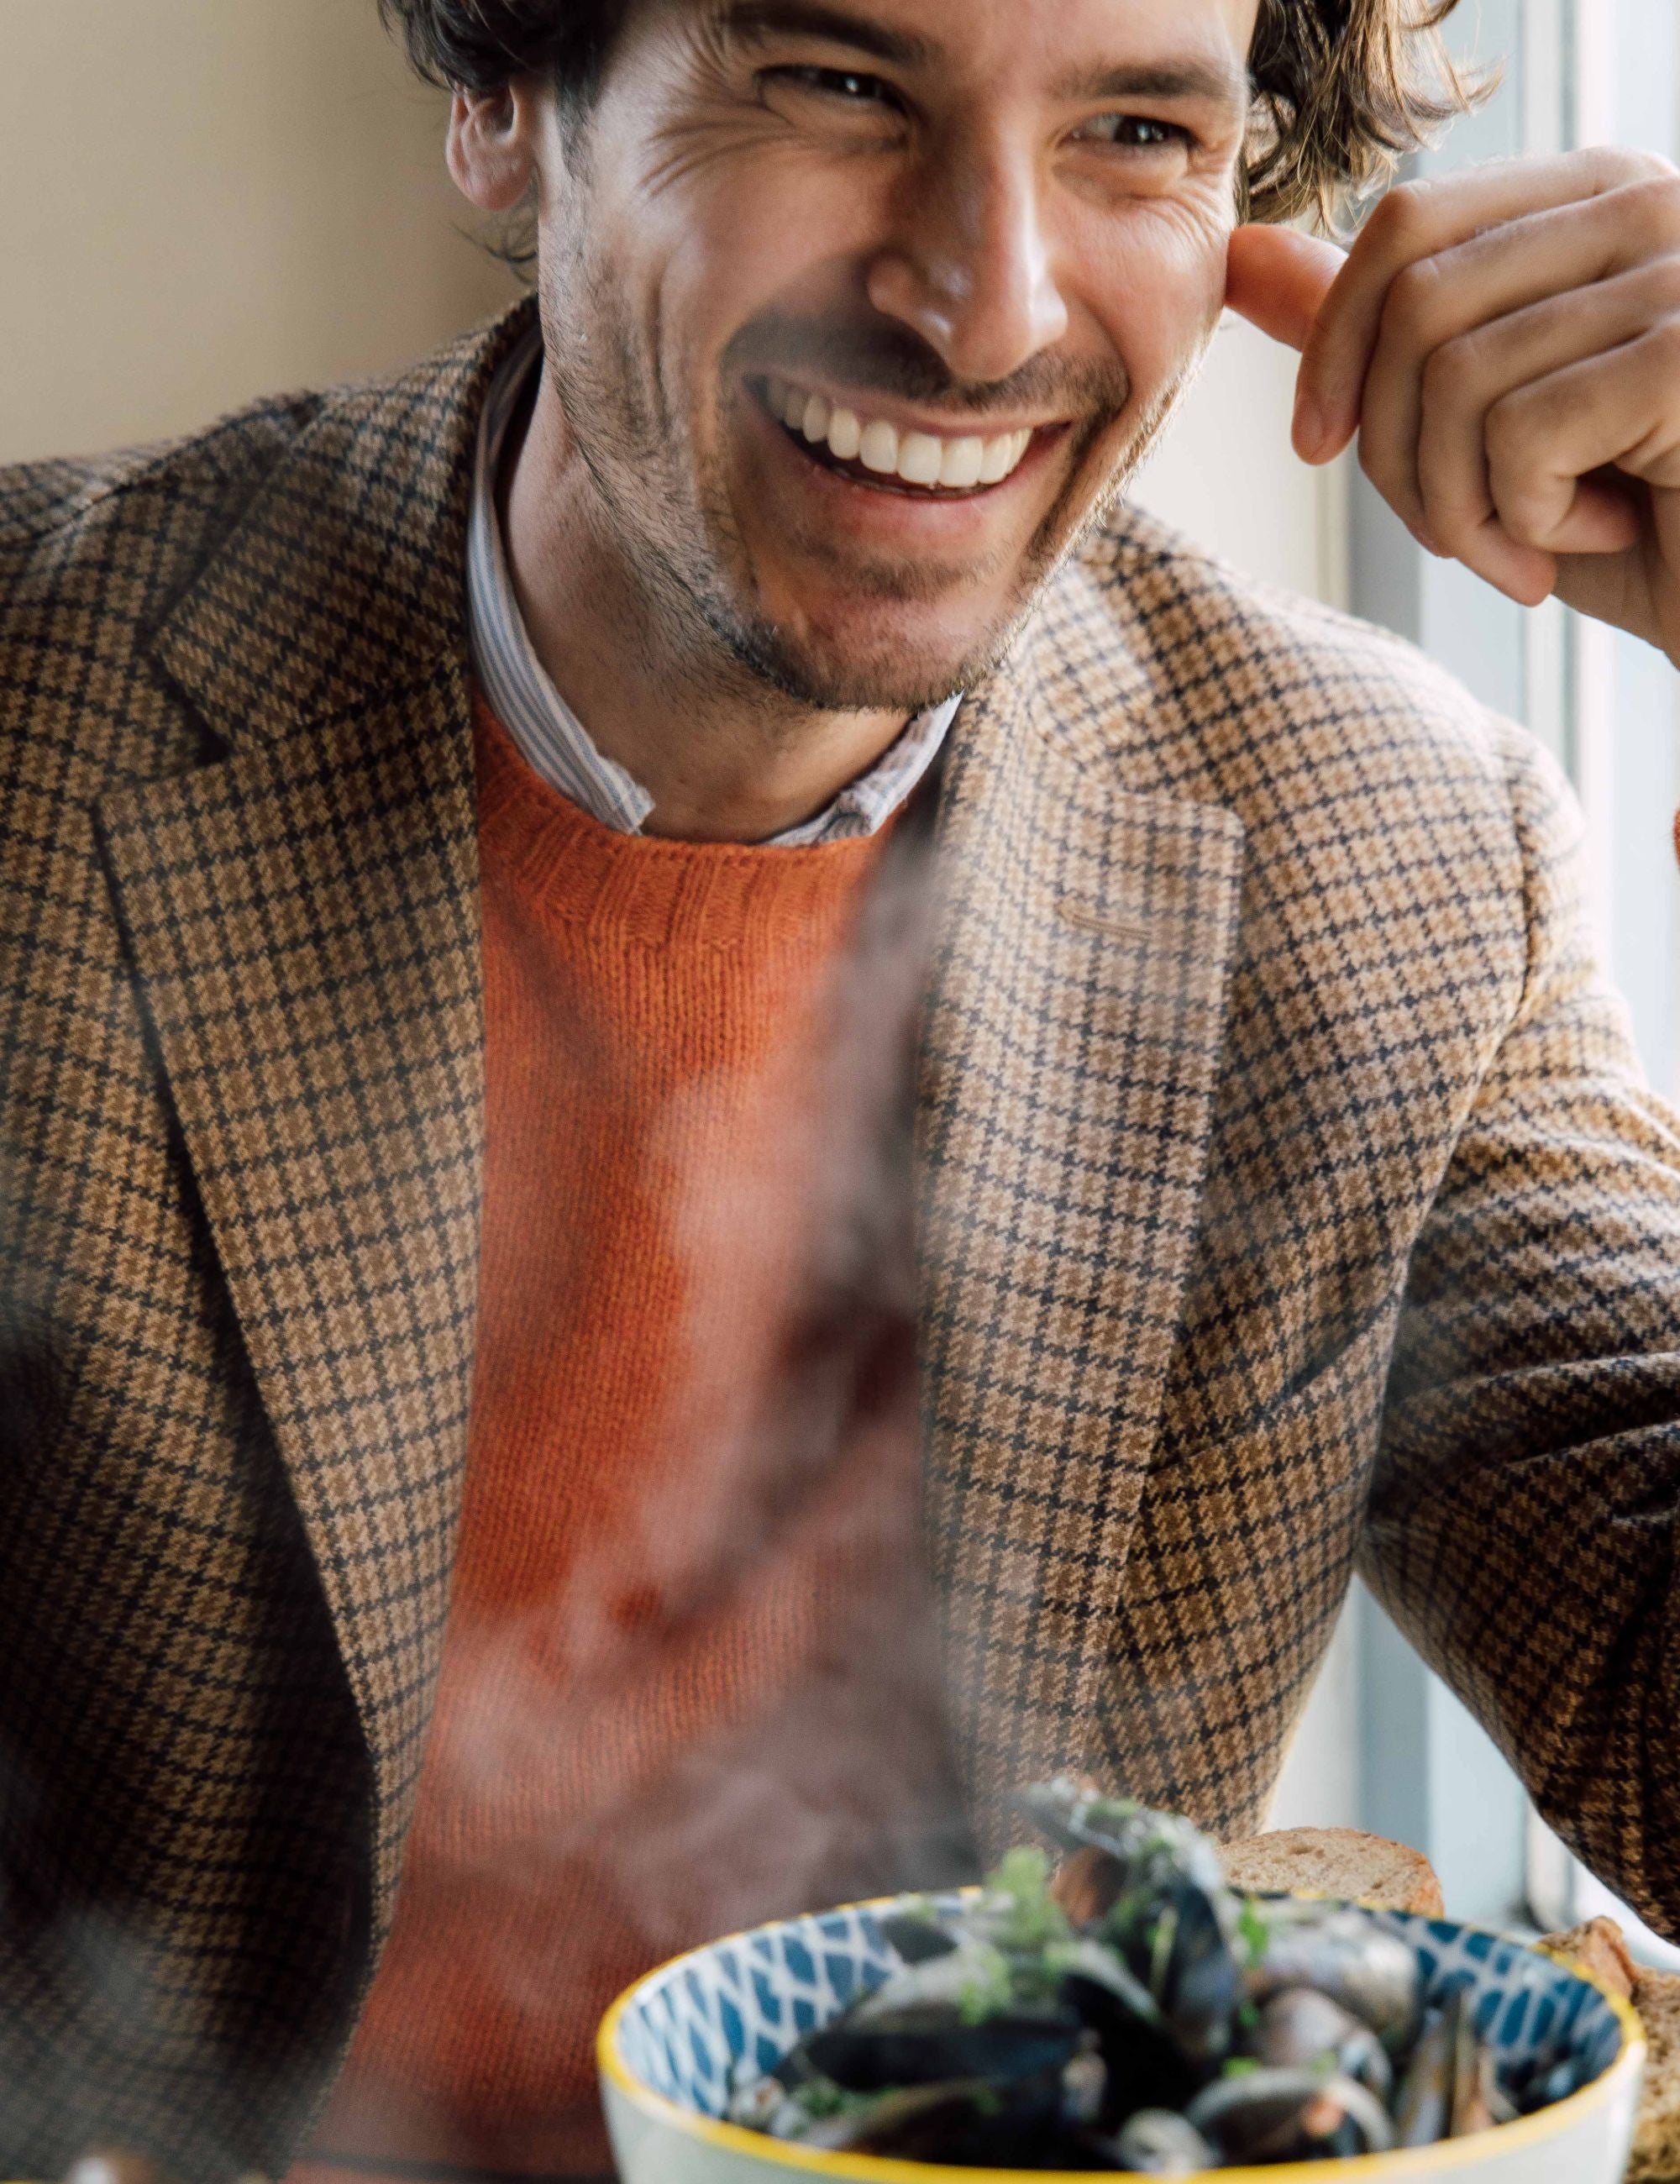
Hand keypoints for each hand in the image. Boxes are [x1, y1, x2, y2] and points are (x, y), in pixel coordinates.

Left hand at [1226, 149, 1679, 670]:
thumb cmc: (1634, 523)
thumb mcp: (1482, 429)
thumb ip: (1376, 338)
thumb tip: (1240, 258)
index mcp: (1593, 199)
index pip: (1406, 225)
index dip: (1333, 346)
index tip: (1319, 446)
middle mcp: (1646, 204)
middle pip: (1415, 306)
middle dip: (1395, 454)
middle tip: (1459, 536)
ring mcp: (1676, 270)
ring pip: (1454, 380)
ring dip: (1463, 506)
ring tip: (1533, 547)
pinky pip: (1520, 435)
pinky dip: (1529, 523)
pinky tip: (1601, 535)